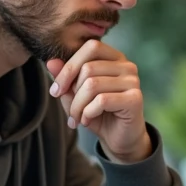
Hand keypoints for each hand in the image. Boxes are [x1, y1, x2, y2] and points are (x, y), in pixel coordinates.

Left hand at [46, 40, 151, 163]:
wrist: (118, 139)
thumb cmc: (98, 113)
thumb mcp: (76, 94)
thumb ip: (65, 77)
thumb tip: (51, 62)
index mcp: (114, 58)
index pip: (91, 47)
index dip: (69, 67)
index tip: (56, 90)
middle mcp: (127, 66)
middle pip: (88, 68)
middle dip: (71, 93)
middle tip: (70, 112)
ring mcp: (133, 81)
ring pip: (92, 85)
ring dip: (78, 106)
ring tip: (77, 118)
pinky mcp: (135, 99)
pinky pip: (102, 100)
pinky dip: (88, 112)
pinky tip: (87, 121)